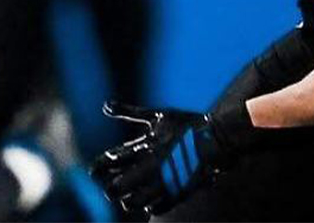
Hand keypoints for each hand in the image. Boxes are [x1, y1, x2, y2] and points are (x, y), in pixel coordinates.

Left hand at [91, 101, 232, 216]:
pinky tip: (151, 198)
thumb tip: (105, 105)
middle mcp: (149, 167)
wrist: (217, 139)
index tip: (96, 171)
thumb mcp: (157, 116)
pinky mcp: (177, 194)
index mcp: (142, 147)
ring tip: (130, 195)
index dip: (97, 170)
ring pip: (131, 204)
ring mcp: (163, 183)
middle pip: (115, 189)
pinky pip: (154, 209)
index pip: (107, 163)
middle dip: (110, 189)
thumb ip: (129, 112)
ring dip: (128, 200)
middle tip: (113, 186)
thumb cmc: (186, 125)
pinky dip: (149, 206)